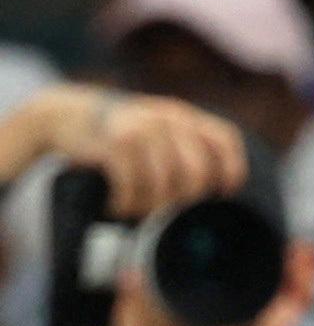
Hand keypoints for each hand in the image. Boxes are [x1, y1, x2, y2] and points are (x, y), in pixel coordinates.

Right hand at [10, 88, 246, 216]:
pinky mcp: (115, 144)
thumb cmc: (120, 131)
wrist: (69, 113)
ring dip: (149, 207)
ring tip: (135, 211)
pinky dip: (125, 203)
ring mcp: (142, 130)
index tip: (225, 192)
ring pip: (163, 183)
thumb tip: (205, 189)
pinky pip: (131, 185)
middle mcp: (169, 119)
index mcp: (185, 116)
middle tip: (166, 211)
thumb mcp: (156, 126)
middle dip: (185, 199)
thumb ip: (181, 145)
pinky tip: (117, 206)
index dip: (233, 168)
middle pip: (196, 171)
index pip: (224, 140)